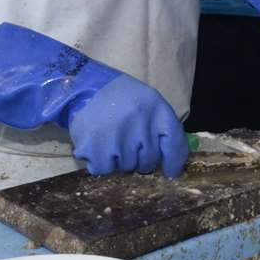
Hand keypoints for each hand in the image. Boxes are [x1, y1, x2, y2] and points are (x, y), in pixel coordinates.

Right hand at [67, 73, 186, 175]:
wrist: (85, 87)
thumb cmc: (121, 98)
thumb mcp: (149, 103)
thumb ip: (161, 129)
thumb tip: (171, 165)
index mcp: (157, 109)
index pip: (174, 144)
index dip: (174, 162)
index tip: (170, 172)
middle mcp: (140, 122)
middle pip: (149, 160)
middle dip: (140, 159)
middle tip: (128, 144)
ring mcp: (117, 136)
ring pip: (127, 167)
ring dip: (119, 160)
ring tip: (110, 139)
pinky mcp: (94, 147)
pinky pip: (104, 169)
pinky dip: (101, 163)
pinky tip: (98, 146)